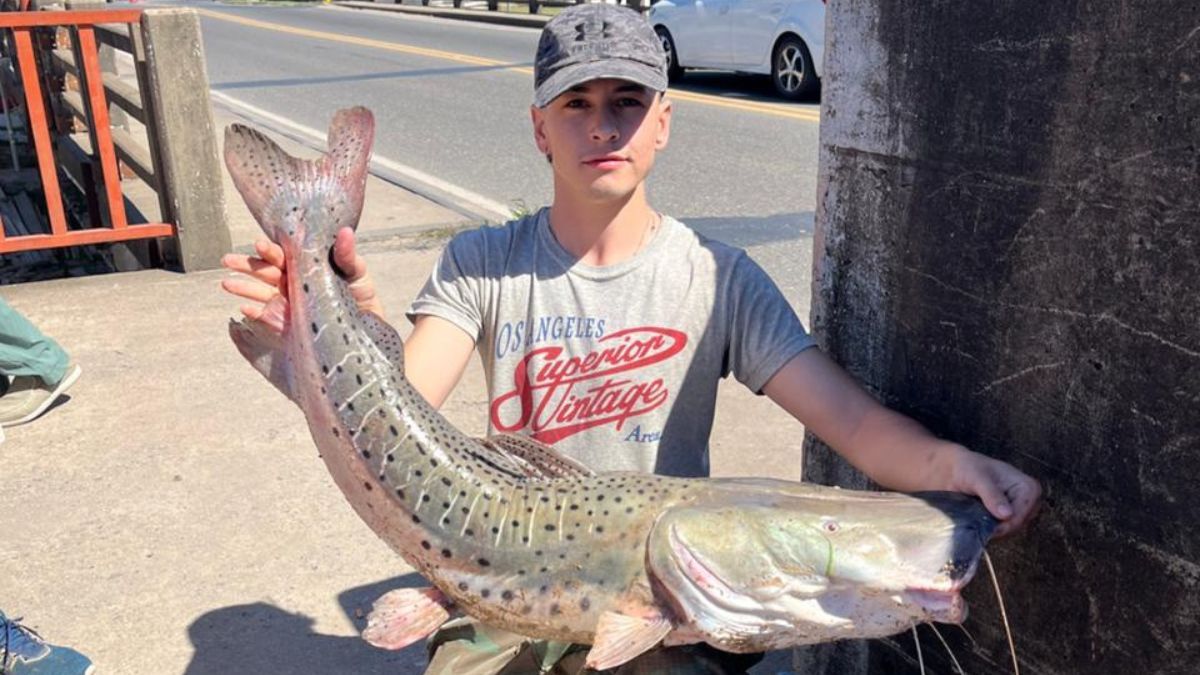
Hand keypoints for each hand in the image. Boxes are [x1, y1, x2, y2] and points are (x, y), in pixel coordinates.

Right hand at [220, 227, 383, 332]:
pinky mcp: (290, 325)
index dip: (270, 249)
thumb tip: (345, 232)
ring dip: (244, 288)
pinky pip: (269, 319)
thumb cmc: (361, 294)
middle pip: (266, 271)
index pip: (283, 254)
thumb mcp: (356, 271)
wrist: (368, 325)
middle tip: (227, 261)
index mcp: (305, 265)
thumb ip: (346, 255)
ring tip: (227, 284)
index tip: (260, 245)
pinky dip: (257, 314)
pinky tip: (246, 310)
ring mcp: (289, 304)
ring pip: (261, 293)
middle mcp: (293, 283)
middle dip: (246, 265)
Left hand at [944, 445, 1041, 538]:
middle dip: (998, 528)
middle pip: (1017, 525)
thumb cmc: (968, 468)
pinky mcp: (1010, 517)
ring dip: (992, 528)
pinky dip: (990, 529)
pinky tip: (978, 521)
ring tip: (976, 518)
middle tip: (977, 521)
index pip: (1021, 516)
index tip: (986, 527)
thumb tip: (1007, 515)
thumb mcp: (978, 479)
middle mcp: (1030, 500)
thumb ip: (992, 495)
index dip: (1004, 525)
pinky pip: (1003, 531)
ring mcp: (1021, 510)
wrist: (957, 469)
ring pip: (1010, 530)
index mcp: (1029, 487)